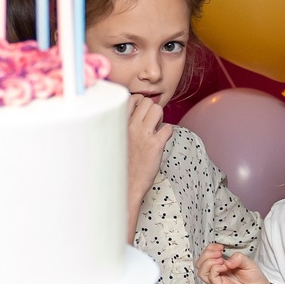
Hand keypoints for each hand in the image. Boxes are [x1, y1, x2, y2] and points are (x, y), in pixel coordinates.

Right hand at [124, 95, 174, 220]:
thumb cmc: (121, 163)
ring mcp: (143, 135)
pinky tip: (161, 142)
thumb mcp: (116, 140)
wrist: (126, 185)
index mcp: (119, 124)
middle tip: (150, 124)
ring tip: (155, 131)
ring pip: (158, 110)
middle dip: (152, 111)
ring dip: (160, 119)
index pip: (132, 98)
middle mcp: (130, 126)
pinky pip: (168, 128)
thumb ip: (124, 125)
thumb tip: (135, 112)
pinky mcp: (155, 145)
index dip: (140, 103)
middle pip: (147, 102)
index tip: (141, 115)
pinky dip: (168, 134)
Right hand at [199, 244, 273, 283]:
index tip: (220, 246)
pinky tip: (225, 267)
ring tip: (221, 260)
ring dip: (208, 261)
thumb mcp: (248, 262)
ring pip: (201, 271)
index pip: (206, 257)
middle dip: (206, 254)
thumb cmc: (255, 280)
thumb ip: (238, 257)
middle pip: (200, 264)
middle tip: (219, 252)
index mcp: (222, 267)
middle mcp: (218, 274)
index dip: (210, 249)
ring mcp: (218, 281)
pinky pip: (211, 277)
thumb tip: (227, 260)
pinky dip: (215, 268)